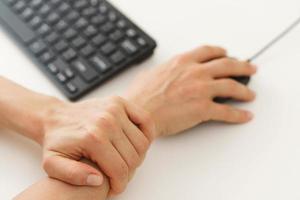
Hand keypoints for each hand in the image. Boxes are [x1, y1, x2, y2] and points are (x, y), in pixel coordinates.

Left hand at [41, 96, 154, 193]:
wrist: (54, 117)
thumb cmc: (57, 141)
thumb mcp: (53, 164)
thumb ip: (73, 176)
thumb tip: (98, 180)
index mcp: (93, 137)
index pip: (119, 169)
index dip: (120, 184)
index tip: (116, 188)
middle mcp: (107, 121)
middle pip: (133, 157)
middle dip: (129, 173)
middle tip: (120, 176)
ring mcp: (115, 109)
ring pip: (142, 142)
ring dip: (138, 156)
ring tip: (125, 161)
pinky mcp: (120, 102)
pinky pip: (146, 121)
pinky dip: (147, 134)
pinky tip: (136, 144)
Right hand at [127, 46, 256, 136]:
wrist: (139, 114)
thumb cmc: (141, 97)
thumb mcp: (150, 74)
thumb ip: (162, 70)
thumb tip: (163, 72)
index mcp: (182, 62)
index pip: (209, 52)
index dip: (221, 52)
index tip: (227, 55)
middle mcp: (195, 72)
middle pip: (228, 65)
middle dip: (242, 67)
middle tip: (250, 69)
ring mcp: (201, 90)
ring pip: (232, 86)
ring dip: (244, 91)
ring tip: (250, 95)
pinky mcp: (203, 109)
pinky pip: (227, 112)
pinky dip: (238, 115)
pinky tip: (245, 116)